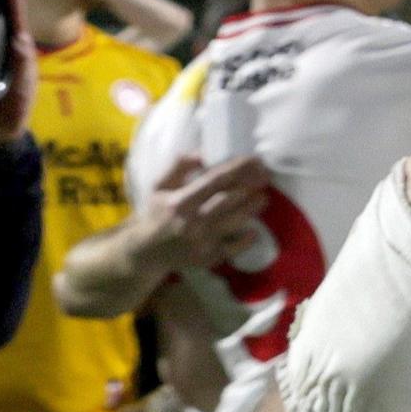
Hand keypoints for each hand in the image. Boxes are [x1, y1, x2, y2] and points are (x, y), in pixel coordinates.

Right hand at [123, 154, 276, 278]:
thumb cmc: (155, 214)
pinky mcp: (207, 258)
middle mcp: (192, 221)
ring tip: (263, 198)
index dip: (238, 168)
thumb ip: (179, 167)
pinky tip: (255, 231)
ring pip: (235, 221)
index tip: (255, 160)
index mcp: (180, 202)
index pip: (215, 180)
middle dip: (250, 185)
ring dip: (252, 208)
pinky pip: (233, 248)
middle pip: (229, 200)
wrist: (145, 252)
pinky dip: (246, 239)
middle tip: (266, 176)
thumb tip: (202, 153)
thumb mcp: (159, 187)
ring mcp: (201, 241)